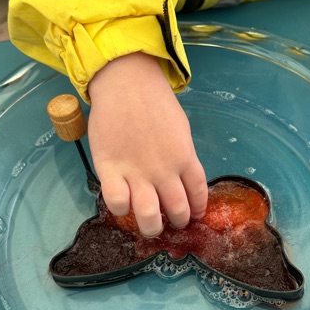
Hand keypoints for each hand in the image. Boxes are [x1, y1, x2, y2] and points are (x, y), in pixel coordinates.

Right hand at [87, 52, 207, 236]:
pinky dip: (121, 210)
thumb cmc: (154, 101)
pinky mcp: (110, 170)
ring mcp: (137, 173)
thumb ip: (182, 154)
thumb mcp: (180, 128)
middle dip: (177, 222)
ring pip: (148, 217)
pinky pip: (117, 203)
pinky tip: (122, 202)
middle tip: (170, 221)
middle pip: (177, 211)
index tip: (193, 213)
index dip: (197, 209)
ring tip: (150, 224)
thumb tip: (181, 176)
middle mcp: (164, 171)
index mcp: (185, 158)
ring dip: (151, 227)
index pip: (198, 194)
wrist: (127, 83)